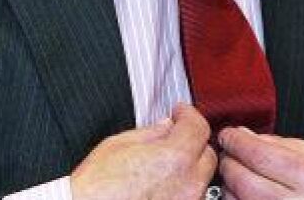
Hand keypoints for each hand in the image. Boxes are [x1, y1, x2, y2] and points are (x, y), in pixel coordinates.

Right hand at [71, 104, 217, 199]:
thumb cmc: (97, 185)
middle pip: (206, 154)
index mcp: (174, 158)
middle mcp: (188, 184)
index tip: (178, 112)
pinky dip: (182, 186)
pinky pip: (190, 196)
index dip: (188, 114)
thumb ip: (151, 132)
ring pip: (201, 178)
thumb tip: (167, 126)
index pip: (199, 127)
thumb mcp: (119, 144)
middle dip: (192, 141)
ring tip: (166, 162)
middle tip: (173, 135)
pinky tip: (163, 182)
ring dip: (189, 166)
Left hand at [217, 127, 303, 199]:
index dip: (236, 142)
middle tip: (229, 153)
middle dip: (229, 163)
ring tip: (237, 173)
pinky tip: (245, 193)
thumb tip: (244, 136)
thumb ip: (281, 144)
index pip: (259, 155)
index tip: (229, 135)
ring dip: (231, 186)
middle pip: (244, 182)